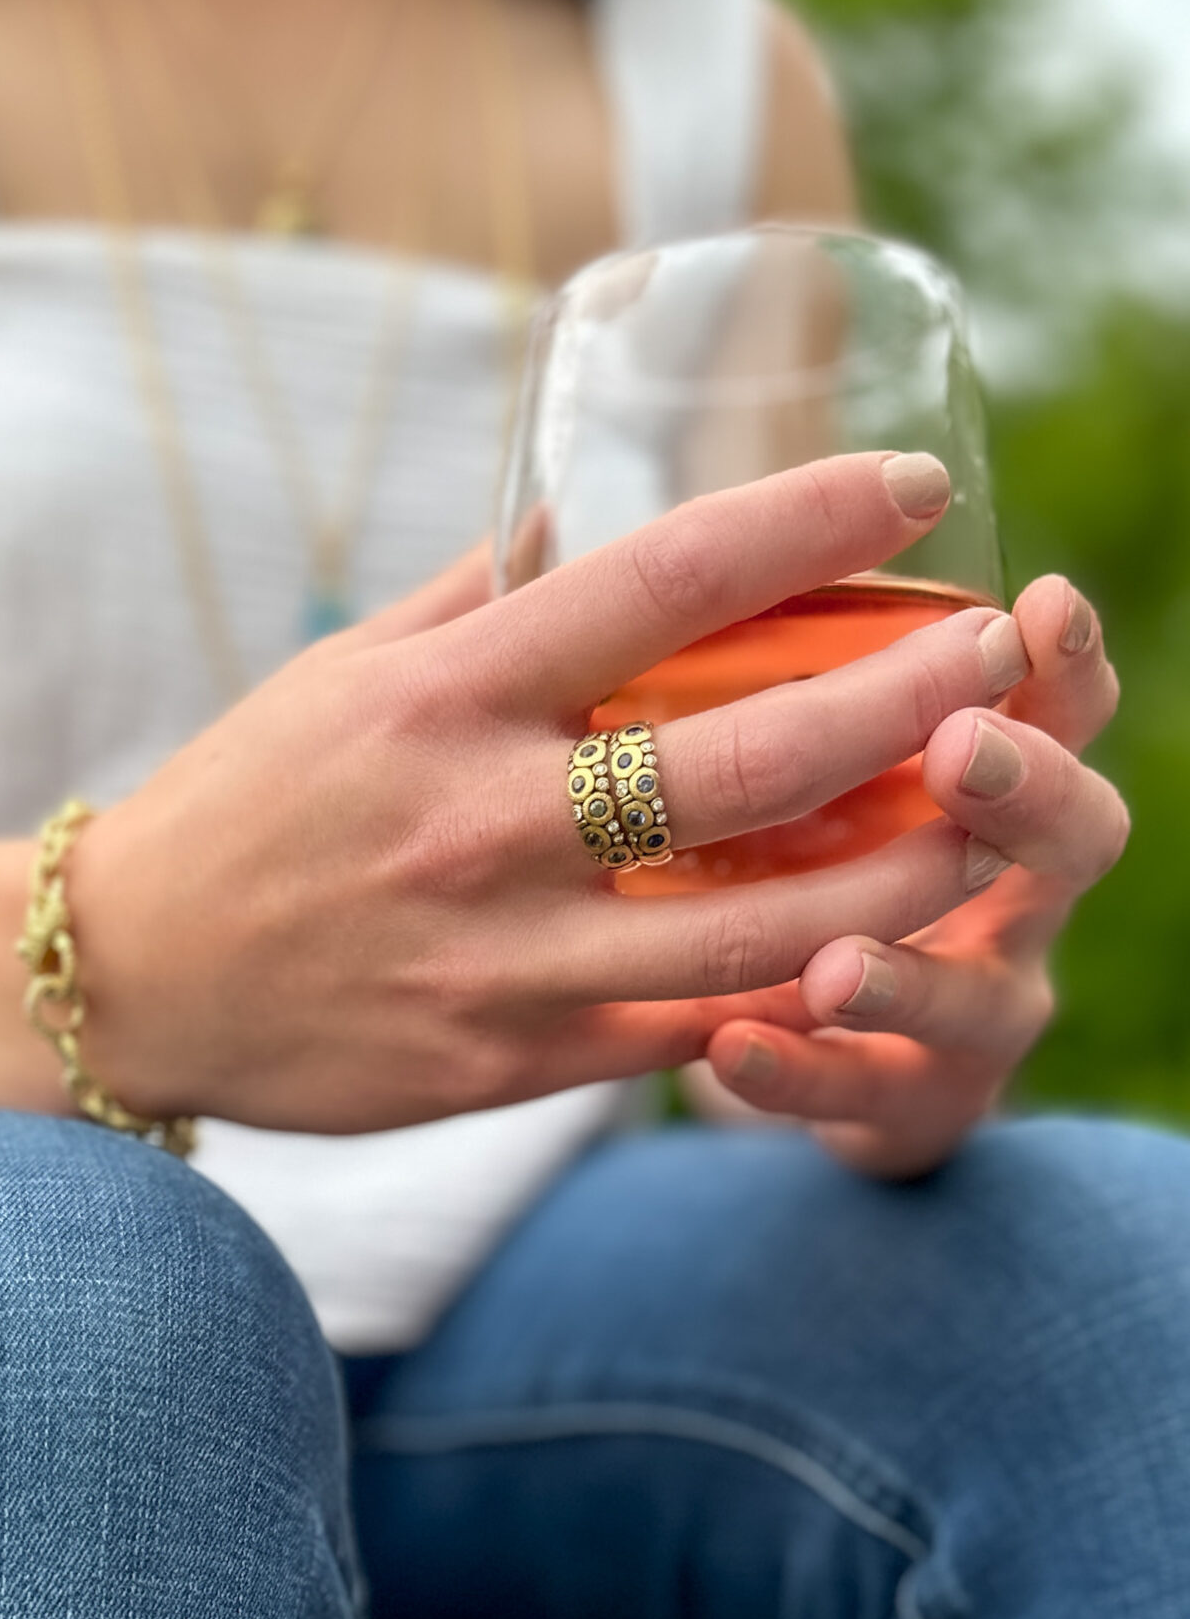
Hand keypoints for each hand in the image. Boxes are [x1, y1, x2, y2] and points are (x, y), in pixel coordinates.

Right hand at [74, 452, 1024, 1135]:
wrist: (126, 977)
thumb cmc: (242, 806)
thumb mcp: (342, 675)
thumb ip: (470, 598)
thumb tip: (575, 515)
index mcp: (443, 695)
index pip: (661, 580)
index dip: (809, 520)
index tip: (916, 487)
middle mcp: (479, 821)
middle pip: (745, 759)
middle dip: (906, 703)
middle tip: (1001, 659)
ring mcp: (495, 955)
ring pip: (744, 930)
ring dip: (891, 878)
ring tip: (979, 830)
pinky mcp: (497, 1063)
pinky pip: (674, 1033)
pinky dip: (774, 997)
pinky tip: (852, 959)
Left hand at [698, 572, 1126, 1174]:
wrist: (842, 1036)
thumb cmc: (796, 829)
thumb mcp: (783, 741)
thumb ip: (725, 638)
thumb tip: (552, 520)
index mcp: (984, 759)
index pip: (1050, 696)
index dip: (1062, 656)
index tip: (1039, 604)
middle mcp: (1005, 878)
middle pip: (1065, 833)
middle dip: (1017, 789)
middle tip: (958, 749)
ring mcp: (967, 1002)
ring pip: (971, 991)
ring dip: (900, 967)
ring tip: (835, 963)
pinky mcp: (901, 1097)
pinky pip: (863, 1094)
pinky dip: (797, 1073)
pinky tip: (728, 1054)